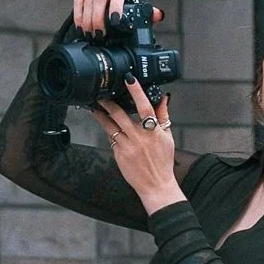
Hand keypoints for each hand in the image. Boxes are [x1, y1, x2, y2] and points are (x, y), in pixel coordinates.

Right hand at [72, 0, 158, 34]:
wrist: (109, 7)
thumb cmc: (125, 12)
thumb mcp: (136, 15)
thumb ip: (147, 16)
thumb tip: (159, 15)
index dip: (116, 6)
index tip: (115, 22)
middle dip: (98, 18)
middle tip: (99, 35)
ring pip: (88, 0)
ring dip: (88, 20)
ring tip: (90, 35)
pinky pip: (78, 0)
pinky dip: (79, 15)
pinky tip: (81, 27)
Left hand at [92, 85, 182, 212]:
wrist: (156, 184)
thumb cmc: (163, 161)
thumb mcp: (168, 137)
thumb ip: (164, 116)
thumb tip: (163, 99)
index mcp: (153, 131)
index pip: (145, 107)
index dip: (137, 92)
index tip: (129, 79)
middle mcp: (139, 137)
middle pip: (120, 115)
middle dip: (109, 103)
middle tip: (101, 94)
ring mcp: (127, 146)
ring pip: (110, 126)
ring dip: (102, 116)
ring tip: (95, 108)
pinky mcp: (119, 154)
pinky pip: (111, 138)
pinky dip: (109, 131)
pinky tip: (106, 126)